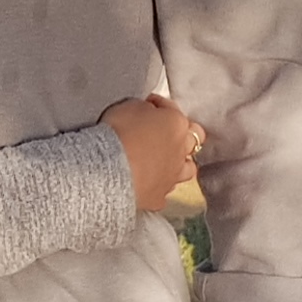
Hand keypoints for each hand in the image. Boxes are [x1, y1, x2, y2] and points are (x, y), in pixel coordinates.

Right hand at [99, 94, 205, 214]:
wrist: (108, 169)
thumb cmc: (119, 133)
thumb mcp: (131, 105)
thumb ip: (147, 108)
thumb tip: (149, 112)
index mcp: (176, 123)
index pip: (174, 110)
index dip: (161, 106)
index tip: (149, 105)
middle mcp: (181, 150)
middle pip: (193, 141)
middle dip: (182, 135)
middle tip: (165, 132)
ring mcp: (172, 176)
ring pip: (188, 169)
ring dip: (179, 163)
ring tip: (165, 161)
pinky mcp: (159, 196)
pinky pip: (164, 191)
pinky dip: (158, 186)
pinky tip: (149, 183)